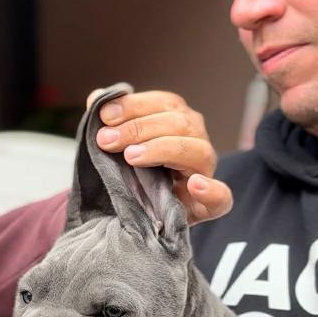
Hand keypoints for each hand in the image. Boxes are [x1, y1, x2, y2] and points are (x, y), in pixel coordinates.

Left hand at [87, 88, 232, 224]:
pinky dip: (211, 190)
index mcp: (179, 121)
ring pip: (196, 150)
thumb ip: (112, 124)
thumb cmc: (136, 177)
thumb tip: (96, 99)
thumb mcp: (121, 148)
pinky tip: (194, 184)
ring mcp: (206, 172)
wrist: (144, 217)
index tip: (105, 115)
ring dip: (162, 149)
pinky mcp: (211, 205)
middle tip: (106, 140)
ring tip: (131, 157)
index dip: (135, 105)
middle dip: (138, 128)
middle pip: (179, 123)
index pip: (165, 103)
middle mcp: (196, 141)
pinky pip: (221, 197)